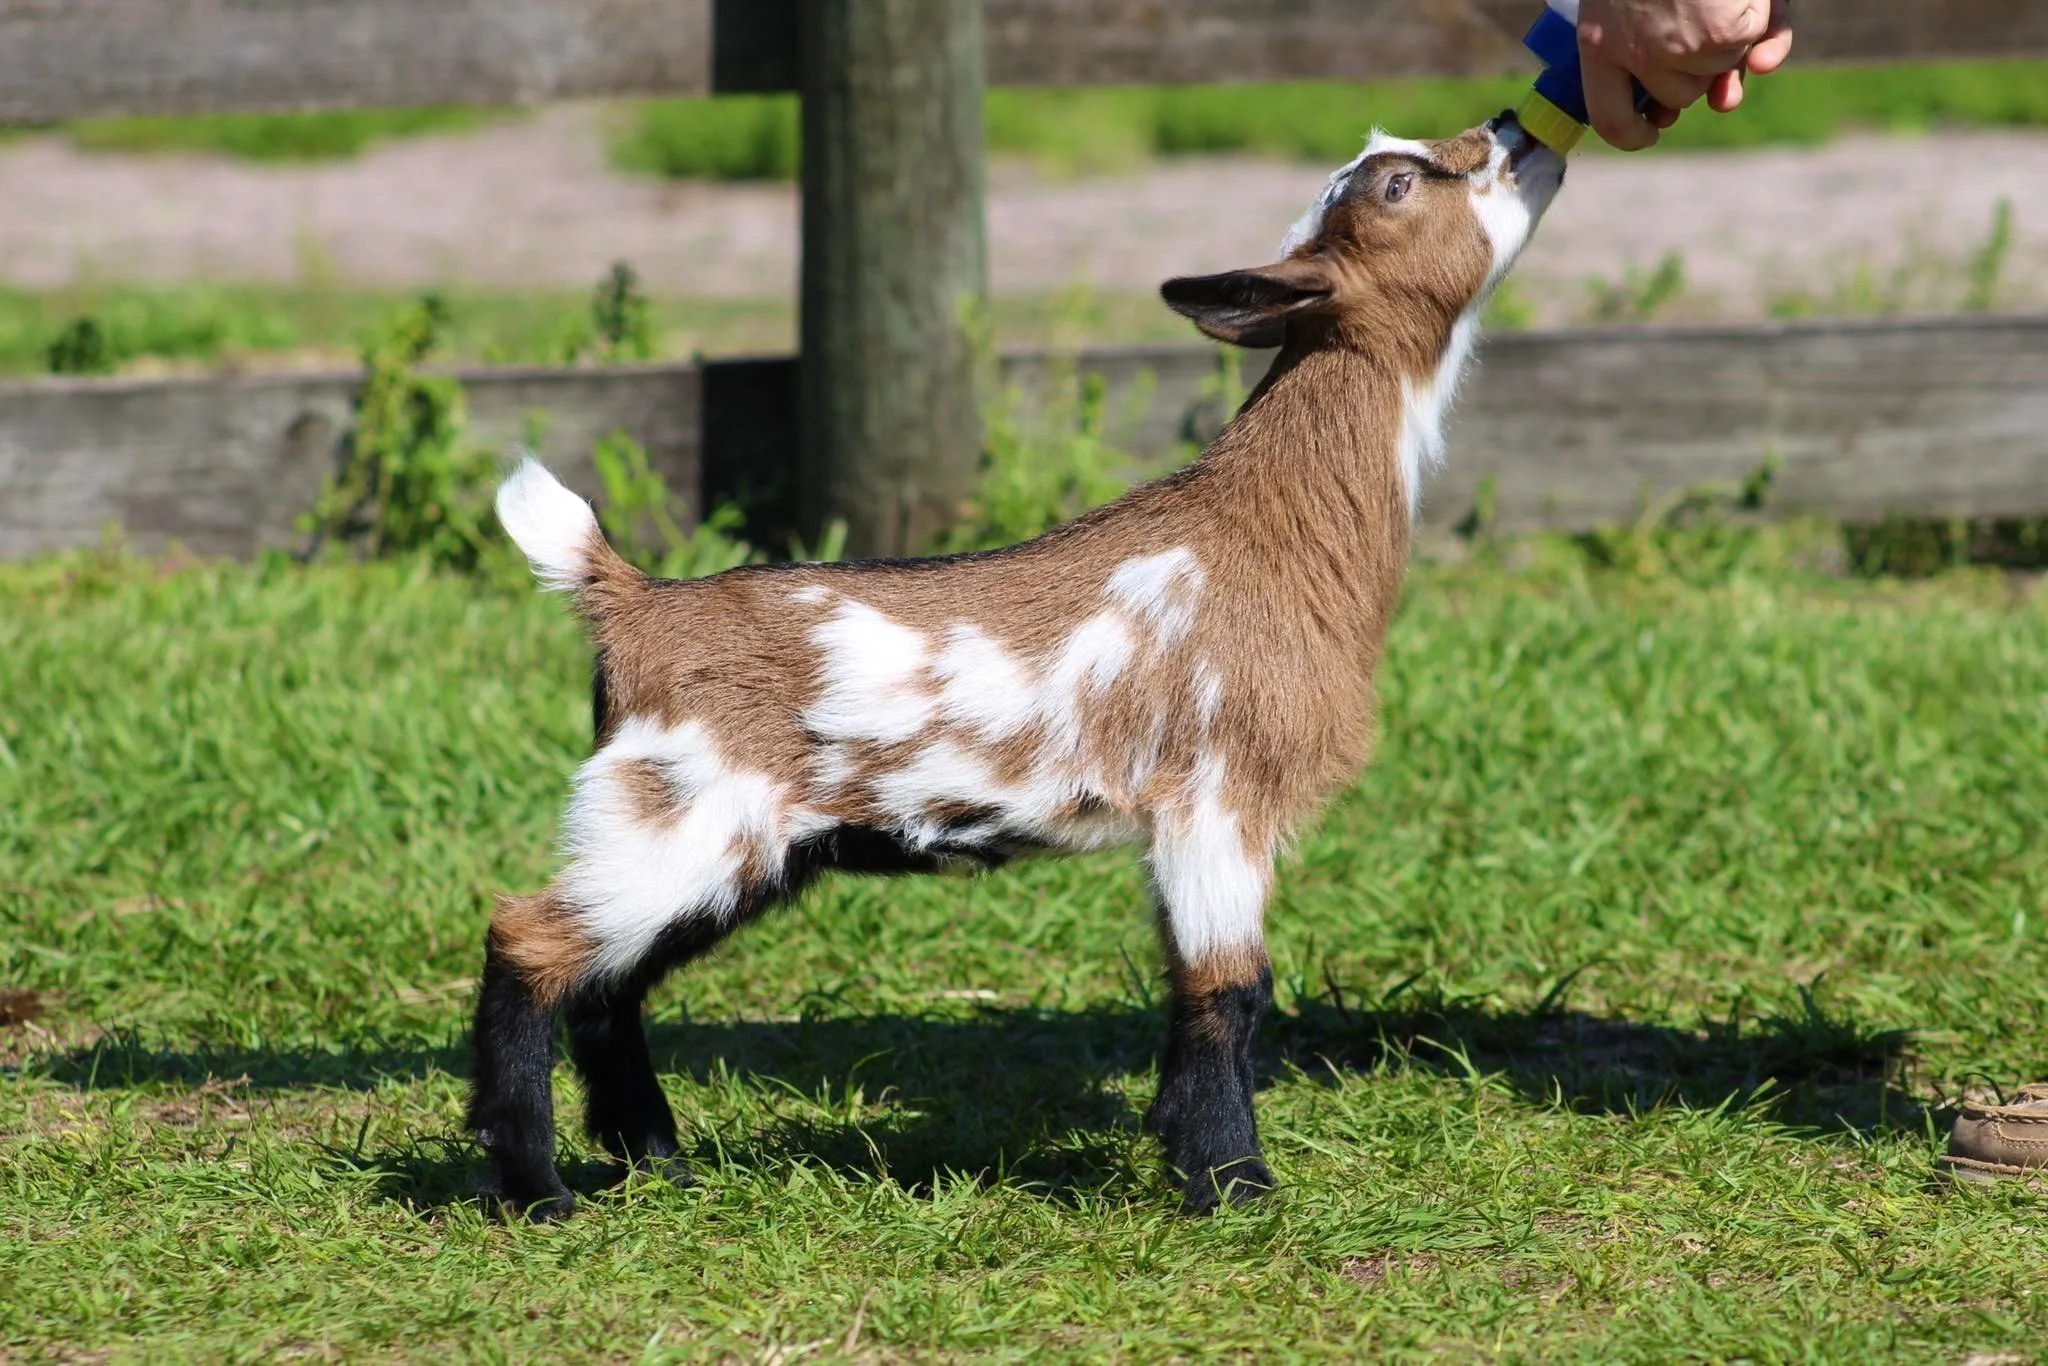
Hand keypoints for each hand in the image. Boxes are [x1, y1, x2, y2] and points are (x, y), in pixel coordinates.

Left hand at [1576, 0, 1794, 149]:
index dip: (1634, 132)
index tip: (1651, 130)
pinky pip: (1760, 43)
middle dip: (1696, 69)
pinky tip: (1762, 11)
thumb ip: (1654, 42)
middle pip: (1679, 97)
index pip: (1609, 118)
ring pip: (1722, 72)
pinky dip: (1771, 25)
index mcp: (1596, 42)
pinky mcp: (1728, 32)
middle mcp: (1638, 54)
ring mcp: (1684, 47)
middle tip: (1698, 24)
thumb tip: (1722, 98)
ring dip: (1732, 39)